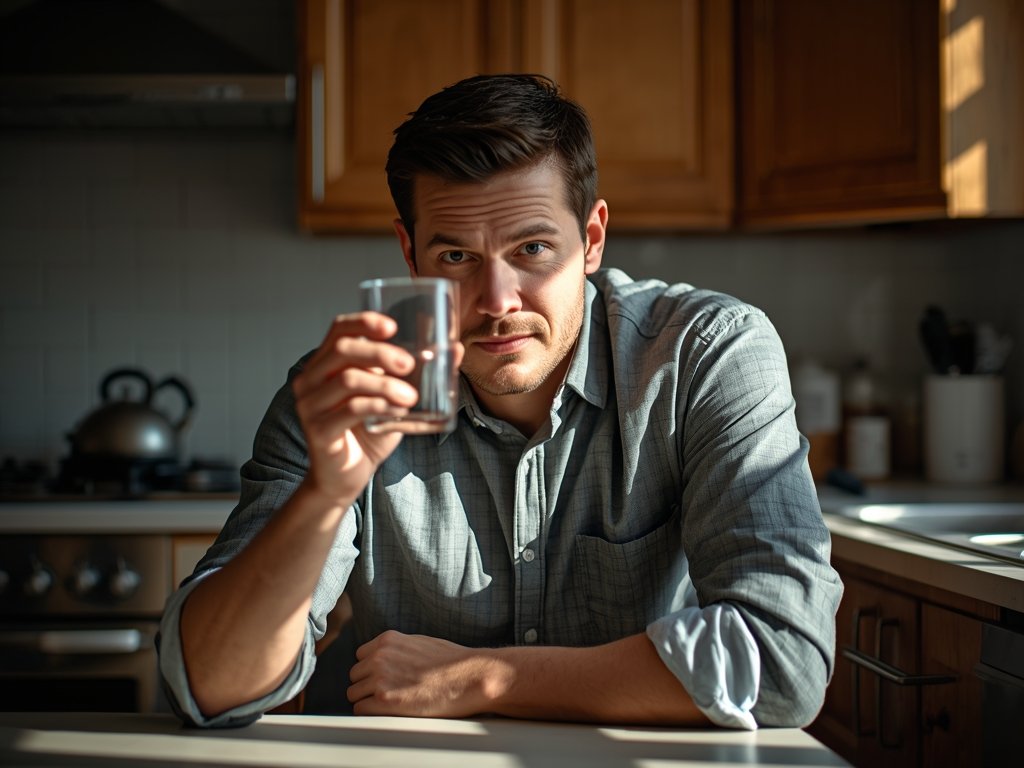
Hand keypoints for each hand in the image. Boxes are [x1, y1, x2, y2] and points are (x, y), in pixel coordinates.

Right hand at [291, 312, 418, 504]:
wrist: (346, 478)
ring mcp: (310, 405)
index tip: (393, 327)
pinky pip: (350, 409)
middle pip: (343, 349)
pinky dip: (378, 405)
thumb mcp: (393, 399)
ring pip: (348, 379)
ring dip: (386, 384)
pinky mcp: (318, 430)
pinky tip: (398, 410)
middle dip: (380, 352)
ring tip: (412, 396)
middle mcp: (311, 380)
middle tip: (409, 363)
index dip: (364, 322)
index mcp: (326, 365)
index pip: (339, 329)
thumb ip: (415, 376)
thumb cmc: (369, 434)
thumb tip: (456, 349)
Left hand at [347, 630, 504, 716]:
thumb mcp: (420, 643)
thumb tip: (390, 660)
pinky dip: (370, 714)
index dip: (370, 669)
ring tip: (387, 706)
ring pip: (354, 693)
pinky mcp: (385, 700)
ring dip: (367, 700)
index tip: (381, 678)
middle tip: (385, 694)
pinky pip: (360, 709)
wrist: (469, 676)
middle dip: (367, 685)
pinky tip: (387, 714)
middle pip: (355, 675)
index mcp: (388, 640)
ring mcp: (380, 678)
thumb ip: (398, 649)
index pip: (361, 655)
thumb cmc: (452, 662)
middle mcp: (380, 656)